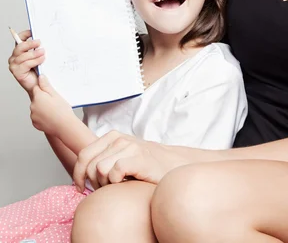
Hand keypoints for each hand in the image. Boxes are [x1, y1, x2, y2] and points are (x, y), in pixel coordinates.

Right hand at [8, 30, 44, 95]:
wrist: (38, 84)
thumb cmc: (38, 70)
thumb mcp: (39, 56)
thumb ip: (38, 48)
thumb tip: (44, 39)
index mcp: (19, 51)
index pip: (19, 39)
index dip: (25, 34)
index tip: (32, 32)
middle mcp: (14, 57)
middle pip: (20, 47)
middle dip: (30, 44)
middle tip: (39, 42)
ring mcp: (14, 65)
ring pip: (23, 55)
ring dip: (35, 53)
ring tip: (43, 53)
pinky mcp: (17, 72)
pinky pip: (26, 64)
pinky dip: (35, 61)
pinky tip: (41, 60)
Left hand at [30, 75, 74, 136]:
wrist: (64, 126)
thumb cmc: (62, 110)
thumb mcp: (55, 95)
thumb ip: (46, 85)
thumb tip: (40, 77)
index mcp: (38, 97)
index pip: (36, 88)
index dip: (44, 90)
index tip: (50, 93)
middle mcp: (33, 105)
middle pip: (36, 98)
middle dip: (43, 99)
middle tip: (54, 103)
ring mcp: (33, 115)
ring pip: (36, 108)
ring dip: (42, 108)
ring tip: (53, 111)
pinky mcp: (34, 123)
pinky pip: (37, 117)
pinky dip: (42, 116)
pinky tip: (50, 117)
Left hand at [73, 130, 205, 191]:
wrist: (171, 166)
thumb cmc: (143, 166)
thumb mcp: (119, 156)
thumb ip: (102, 157)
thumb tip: (78, 171)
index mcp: (111, 137)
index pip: (84, 154)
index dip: (78, 174)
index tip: (81, 187)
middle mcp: (119, 138)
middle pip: (90, 165)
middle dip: (93, 181)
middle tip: (105, 188)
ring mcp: (130, 146)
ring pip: (100, 169)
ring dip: (105, 183)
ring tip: (117, 185)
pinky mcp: (139, 157)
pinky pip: (115, 171)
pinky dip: (116, 181)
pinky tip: (126, 182)